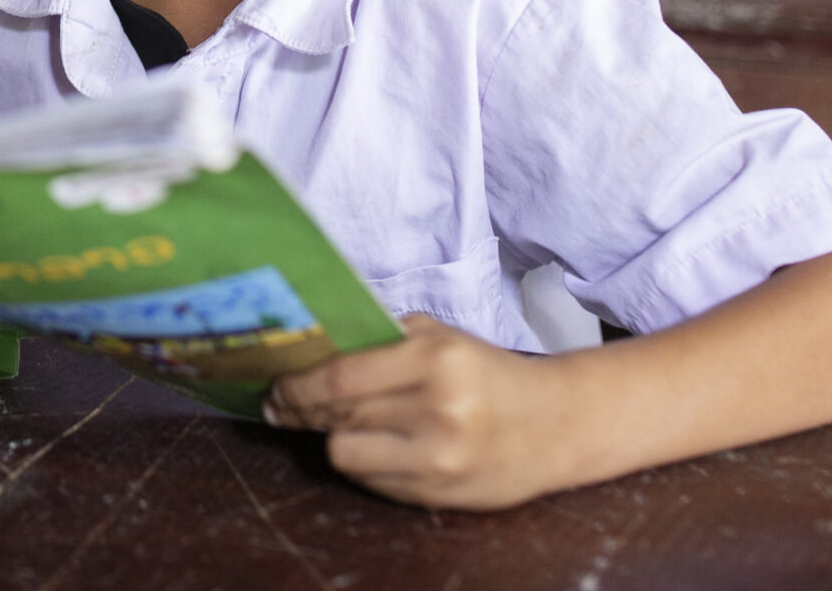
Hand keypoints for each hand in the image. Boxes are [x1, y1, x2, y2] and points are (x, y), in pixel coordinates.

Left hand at [265, 316, 565, 509]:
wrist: (555, 424)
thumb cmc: (488, 374)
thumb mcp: (443, 338)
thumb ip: (384, 337)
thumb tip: (315, 342)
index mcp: (436, 359)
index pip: (341, 376)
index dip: (298, 383)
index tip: (276, 382)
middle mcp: (437, 410)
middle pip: (338, 415)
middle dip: (301, 409)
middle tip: (281, 403)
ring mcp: (438, 458)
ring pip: (346, 454)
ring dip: (334, 438)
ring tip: (338, 424)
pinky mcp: (439, 493)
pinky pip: (372, 480)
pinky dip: (365, 462)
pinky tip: (374, 446)